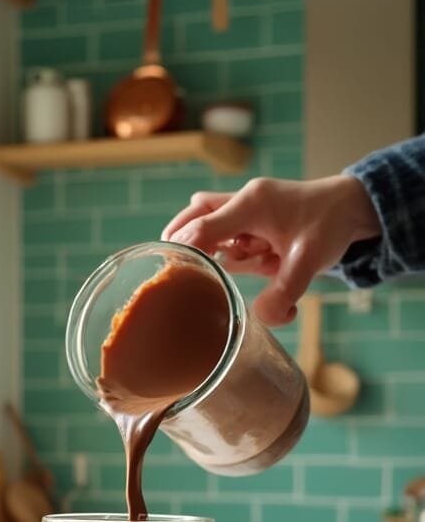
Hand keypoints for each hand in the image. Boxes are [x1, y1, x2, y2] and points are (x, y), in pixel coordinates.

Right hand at [162, 175, 380, 326]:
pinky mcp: (251, 221)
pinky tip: (239, 266)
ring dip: (209, 246)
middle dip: (180, 239)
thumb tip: (262, 318)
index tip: (171, 273)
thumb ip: (285, 292)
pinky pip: (226, 234)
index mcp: (252, 204)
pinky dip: (223, 249)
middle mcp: (244, 202)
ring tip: (221, 267)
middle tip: (169, 267)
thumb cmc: (330, 226)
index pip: (203, 226)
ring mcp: (246, 210)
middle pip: (194, 214)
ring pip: (208, 223)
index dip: (184, 250)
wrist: (352, 209)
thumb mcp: (310, 262)